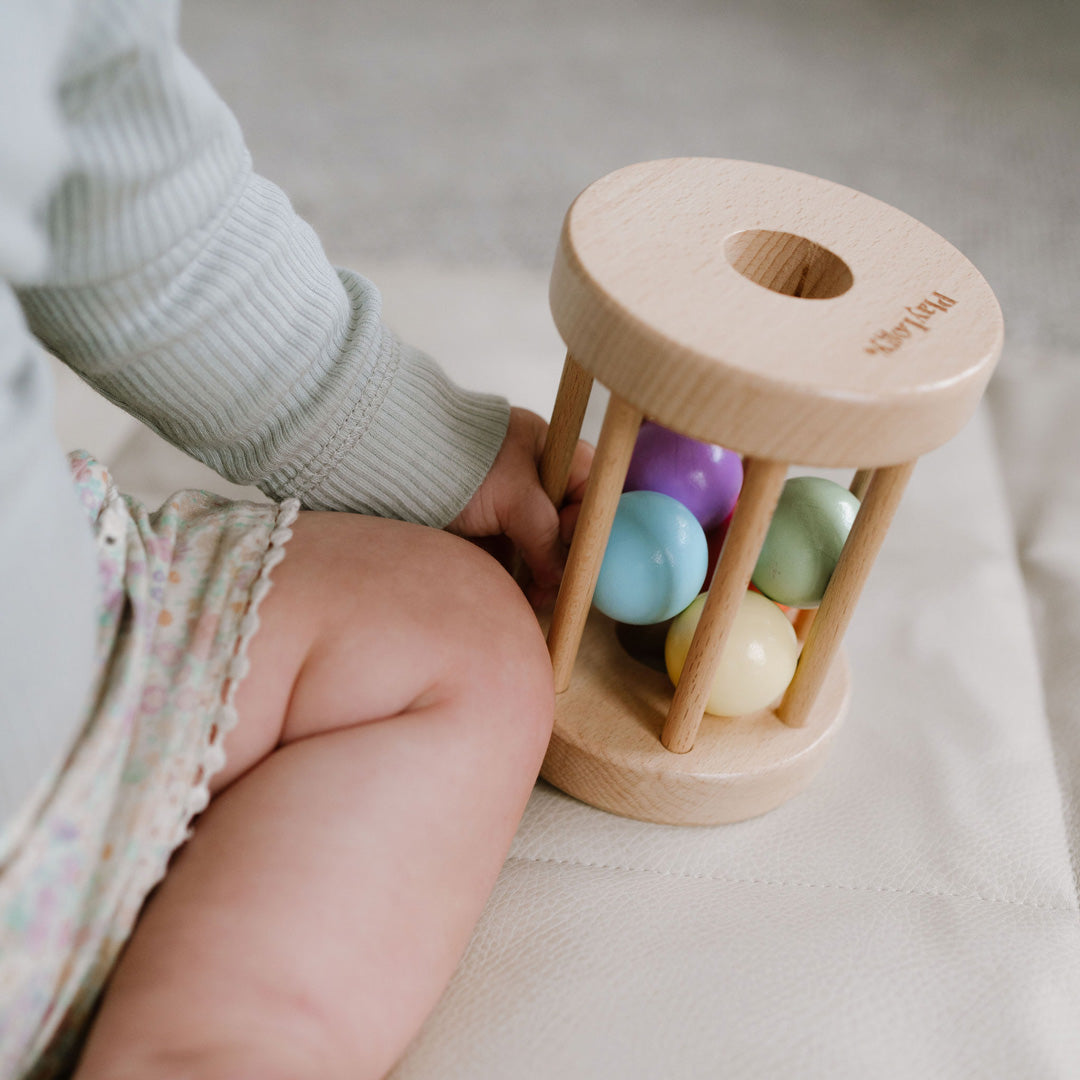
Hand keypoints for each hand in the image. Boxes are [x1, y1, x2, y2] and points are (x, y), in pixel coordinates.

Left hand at [448, 407, 592, 607]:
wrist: (393, 471)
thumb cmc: (458, 465)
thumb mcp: (514, 494)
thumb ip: (545, 532)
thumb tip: (559, 575)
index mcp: (545, 448)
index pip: (586, 484)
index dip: (587, 516)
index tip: (577, 543)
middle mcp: (528, 475)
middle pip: (562, 521)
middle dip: (563, 555)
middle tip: (562, 583)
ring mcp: (503, 504)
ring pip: (536, 545)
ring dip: (540, 573)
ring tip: (538, 597)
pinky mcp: (481, 530)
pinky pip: (509, 558)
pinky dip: (516, 578)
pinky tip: (520, 597)